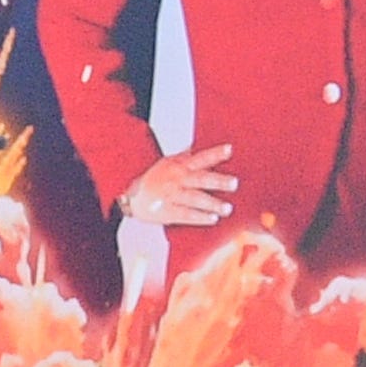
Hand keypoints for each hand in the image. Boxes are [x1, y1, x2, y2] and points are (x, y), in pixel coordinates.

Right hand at [120, 142, 237, 229]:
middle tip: (234, 183)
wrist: (132, 198)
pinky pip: (185, 215)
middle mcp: (177, 180)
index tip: (229, 149)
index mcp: (179, 166)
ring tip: (227, 208)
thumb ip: (185, 157)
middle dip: (217, 181)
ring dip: (212, 203)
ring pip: (195, 198)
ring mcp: (172, 196)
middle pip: (200, 179)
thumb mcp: (167, 163)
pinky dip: (199, 217)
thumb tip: (197, 147)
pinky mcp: (168, 212)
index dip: (215, 153)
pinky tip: (212, 219)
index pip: (200, 157)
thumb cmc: (153, 179)